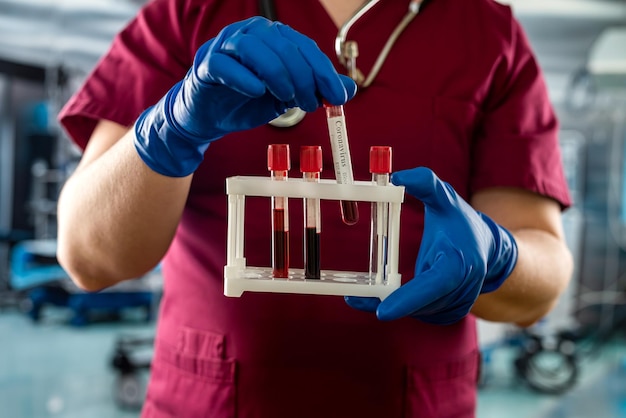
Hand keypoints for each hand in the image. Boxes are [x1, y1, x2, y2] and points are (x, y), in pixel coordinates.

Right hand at [134, 16, 356, 176]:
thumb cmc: (246, 101)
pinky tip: (258, 92)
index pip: (304, 48)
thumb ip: (315, 90)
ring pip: (255, 49)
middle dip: (303, 77)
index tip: (338, 96)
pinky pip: (225, 64)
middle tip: (311, 104)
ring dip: (277, 75)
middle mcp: (251, 34)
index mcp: (274, 38)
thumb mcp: (288, 98)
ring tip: (287, 100)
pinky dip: (244, 78)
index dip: (324, 73)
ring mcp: (226, 46)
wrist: (209, 117)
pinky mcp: (207, 64)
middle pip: (283, 46)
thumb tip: (348, 89)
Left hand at [345, 167, 517, 324]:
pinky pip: (423, 316)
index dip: (409, 299)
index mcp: (459, 262)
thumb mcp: (444, 197)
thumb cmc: (461, 221)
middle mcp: (462, 287)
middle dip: (389, 302)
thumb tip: (397, 177)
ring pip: (420, 313)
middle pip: (421, 304)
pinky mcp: (452, 312)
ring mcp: (459, 303)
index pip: (434, 285)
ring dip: (396, 305)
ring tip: (372, 291)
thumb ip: (424, 183)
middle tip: (355, 296)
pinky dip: (403, 309)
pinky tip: (390, 298)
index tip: (382, 311)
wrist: (488, 247)